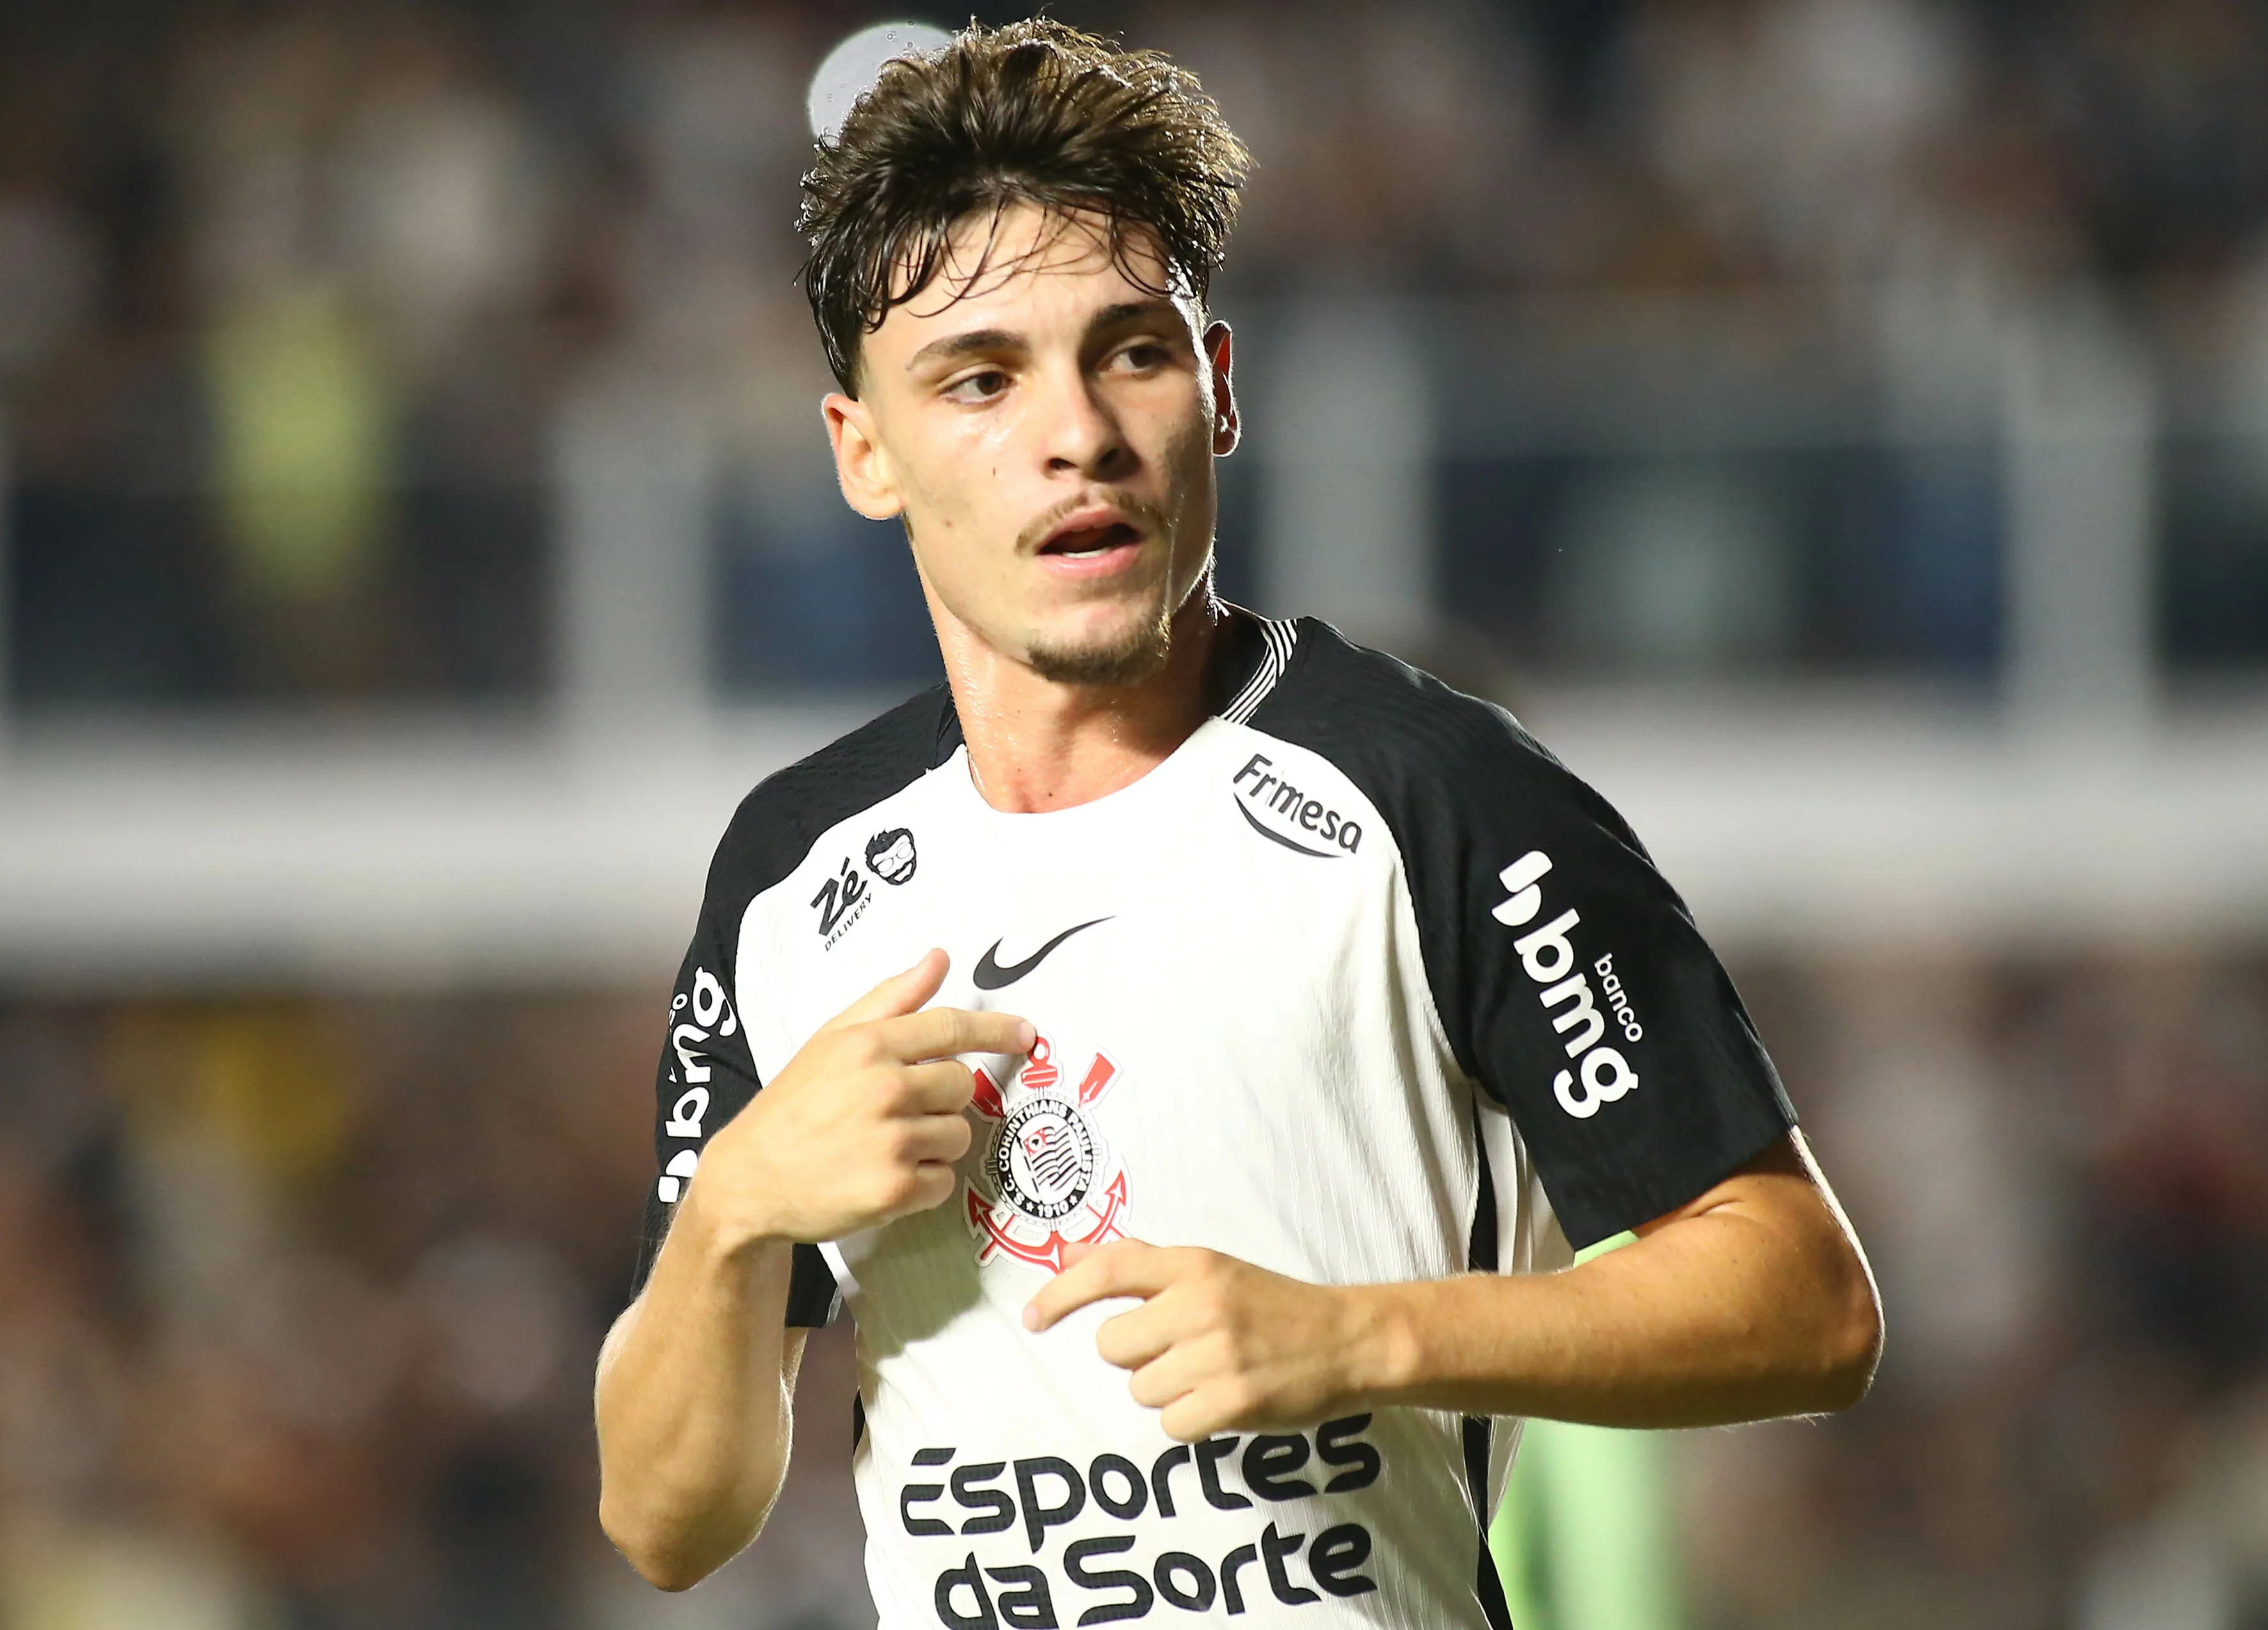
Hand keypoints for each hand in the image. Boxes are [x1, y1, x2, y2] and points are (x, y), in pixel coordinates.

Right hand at [690, 950, 1032, 1246]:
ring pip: (959, 1134)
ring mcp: (892, 1141)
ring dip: (935, 1142)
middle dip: (944, 1098)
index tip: (1026, 1034)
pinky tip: (885, 1176)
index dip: (997, 1031)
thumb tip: (940, 958)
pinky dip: (923, 1184)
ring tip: (887, 1145)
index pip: (952, 1029)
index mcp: (869, 1045)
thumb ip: (891, 998)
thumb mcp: (832, 1038)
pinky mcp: (895, 1190)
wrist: (751, 1179)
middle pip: (964, 1085)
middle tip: (902, 1110)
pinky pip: (944, 1181)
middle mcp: (885, 1088)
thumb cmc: (794, 1105)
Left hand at [1022, 1239, 1400, 1441]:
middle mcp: (1202, 1303)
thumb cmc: (1271, 1305)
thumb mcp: (1211, 1269)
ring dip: (1166, 1390)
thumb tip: (1070, 1253)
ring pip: (1140, 1389)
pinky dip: (1190, 1421)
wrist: (1349, 1340)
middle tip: (1179, 1350)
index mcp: (1194, 1263)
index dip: (1059, 1294)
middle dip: (1136, 1355)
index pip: (1108, 1269)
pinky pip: (1171, 1425)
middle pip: (1113, 1344)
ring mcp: (1218, 1353)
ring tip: (1210, 1374)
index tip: (1033, 1318)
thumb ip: (1140, 1263)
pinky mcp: (1234, 1400)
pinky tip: (1220, 1401)